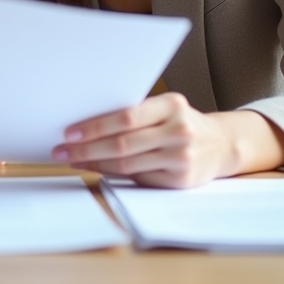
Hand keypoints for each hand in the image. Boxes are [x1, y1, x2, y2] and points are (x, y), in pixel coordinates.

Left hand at [51, 93, 236, 188]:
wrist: (221, 144)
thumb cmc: (182, 122)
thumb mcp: (166, 109)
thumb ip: (136, 113)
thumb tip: (87, 122)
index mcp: (172, 105)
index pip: (126, 117)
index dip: (95, 126)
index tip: (69, 132)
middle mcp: (179, 130)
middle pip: (123, 142)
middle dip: (87, 147)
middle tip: (62, 150)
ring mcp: (181, 156)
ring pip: (127, 163)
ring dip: (94, 162)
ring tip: (73, 159)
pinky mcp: (180, 179)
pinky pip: (138, 176)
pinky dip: (112, 173)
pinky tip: (96, 168)